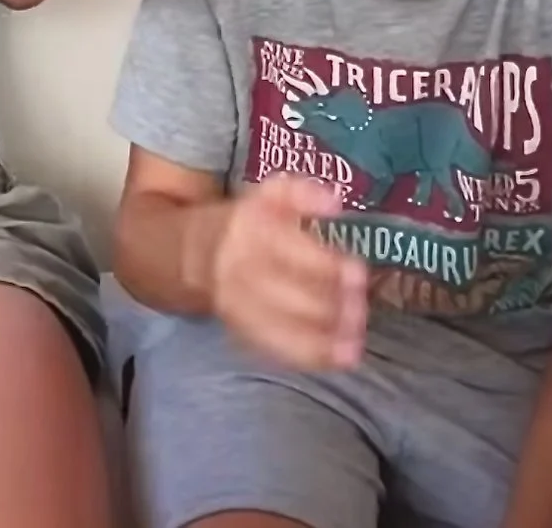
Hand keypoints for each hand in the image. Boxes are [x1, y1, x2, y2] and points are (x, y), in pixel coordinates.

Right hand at [190, 176, 366, 371]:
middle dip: (333, 308)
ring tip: (355, 345)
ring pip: (283, 329)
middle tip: (362, 309)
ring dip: (324, 340)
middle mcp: (241, 271)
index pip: (294, 254)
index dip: (330, 267)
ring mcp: (238, 306)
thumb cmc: (243, 224)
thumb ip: (301, 192)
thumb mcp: (266, 195)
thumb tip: (336, 202)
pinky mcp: (240, 330)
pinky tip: (339, 359)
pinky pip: (276, 348)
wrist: (189, 254)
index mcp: (250, 232)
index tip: (359, 272)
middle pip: (293, 297)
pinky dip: (309, 356)